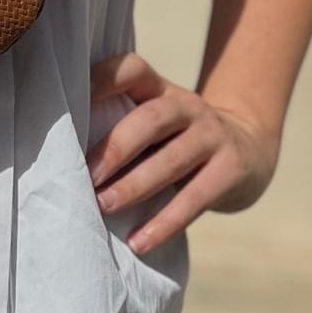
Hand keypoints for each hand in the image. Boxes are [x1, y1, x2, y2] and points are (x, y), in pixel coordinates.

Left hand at [85, 52, 280, 254]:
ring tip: (103, 206)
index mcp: (160, 89)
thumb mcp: (156, 123)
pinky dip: (164, 223)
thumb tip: (62, 161)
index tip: (72, 100)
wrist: (248, 150)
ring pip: (171, 160)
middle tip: (84, 176)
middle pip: (151, 119)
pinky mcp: (231, 169)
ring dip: (133, 186)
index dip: (104, 79)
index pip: (133, 69)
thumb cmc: (177, 141)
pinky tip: (139, 243)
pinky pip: (195, 198)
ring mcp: (212, 135)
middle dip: (115, 149)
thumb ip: (122, 128)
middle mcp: (187, 105)